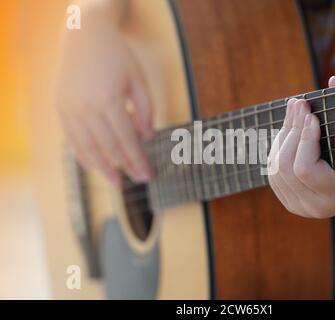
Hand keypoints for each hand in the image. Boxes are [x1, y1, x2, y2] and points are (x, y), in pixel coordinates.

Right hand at [56, 11, 151, 185]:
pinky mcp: (61, 108)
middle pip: (108, 147)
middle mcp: (86, 108)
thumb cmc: (118, 56)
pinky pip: (71, 138)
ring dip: (102, 168)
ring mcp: (70, 109)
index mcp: (109, 100)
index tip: (147, 175)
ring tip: (115, 182)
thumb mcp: (139, 80)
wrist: (85, 35)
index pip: (126, 140)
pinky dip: (82, 154)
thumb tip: (147, 137)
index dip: (137, 160)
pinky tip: (93, 165)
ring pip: (86, 147)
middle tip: (136, 182)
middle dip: (124, 167)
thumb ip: (145, 110)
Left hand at [268, 76, 334, 217]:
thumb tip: (333, 80)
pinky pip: (273, 169)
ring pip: (276, 166)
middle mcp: (314, 207)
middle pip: (286, 166)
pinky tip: (290, 127)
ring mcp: (297, 206)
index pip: (306, 169)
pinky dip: (279, 145)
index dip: (305, 139)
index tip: (311, 114)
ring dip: (283, 135)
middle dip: (292, 131)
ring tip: (295, 110)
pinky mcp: (288, 199)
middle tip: (298, 102)